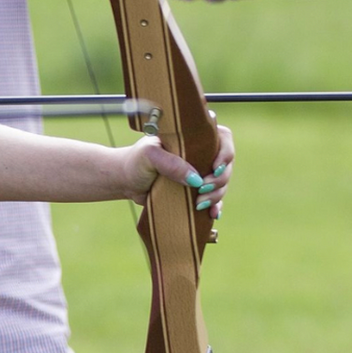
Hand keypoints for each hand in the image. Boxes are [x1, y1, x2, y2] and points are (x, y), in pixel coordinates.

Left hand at [119, 124, 234, 218]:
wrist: (125, 181)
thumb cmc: (135, 161)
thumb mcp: (149, 156)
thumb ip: (170, 163)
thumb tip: (196, 179)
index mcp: (193, 139)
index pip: (223, 138)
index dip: (225, 153)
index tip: (215, 168)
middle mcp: (201, 155)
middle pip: (226, 165)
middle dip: (219, 180)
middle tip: (202, 189)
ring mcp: (200, 173)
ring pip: (221, 184)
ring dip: (216, 195)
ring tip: (199, 204)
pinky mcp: (195, 191)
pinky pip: (214, 199)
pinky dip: (216, 206)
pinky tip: (213, 213)